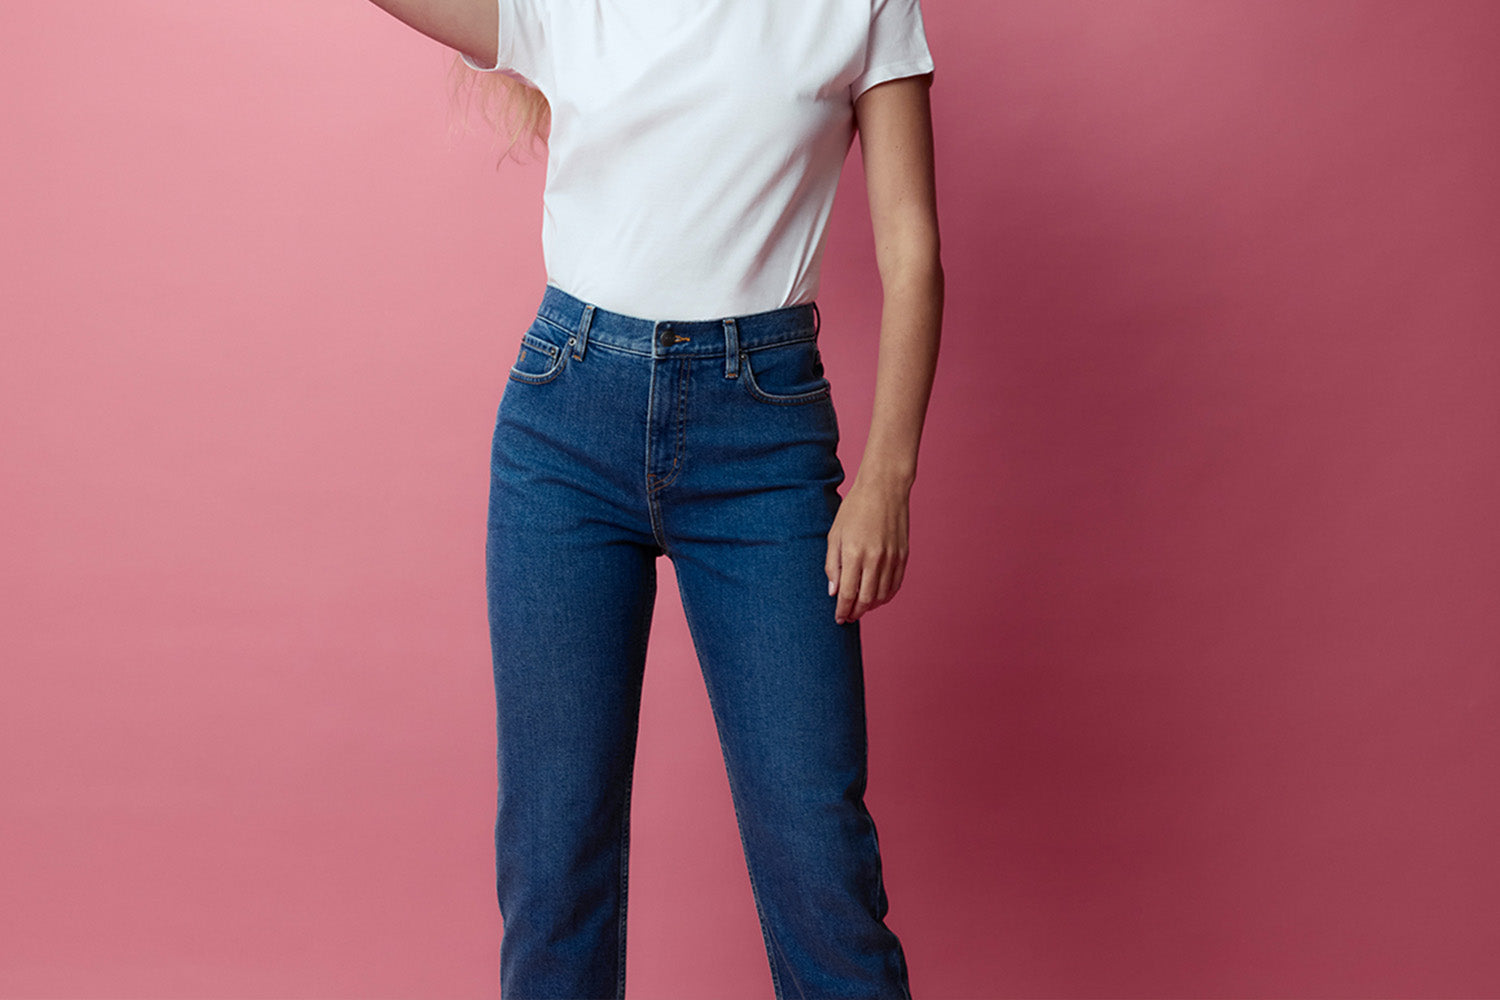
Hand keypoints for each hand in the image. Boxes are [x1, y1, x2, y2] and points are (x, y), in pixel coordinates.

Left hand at [825, 474, 910, 623]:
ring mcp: (892, 559)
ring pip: (882, 596)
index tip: (838, 619)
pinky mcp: (903, 556)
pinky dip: (886, 596)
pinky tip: (876, 597)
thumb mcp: (835, 535)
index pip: (848, 594)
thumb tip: (834, 592)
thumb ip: (832, 565)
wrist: (884, 489)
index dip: (842, 610)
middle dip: (855, 613)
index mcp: (854, 554)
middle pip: (866, 600)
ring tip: (860, 608)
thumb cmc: (855, 509)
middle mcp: (875, 559)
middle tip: (848, 617)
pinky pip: (895, 585)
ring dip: (870, 607)